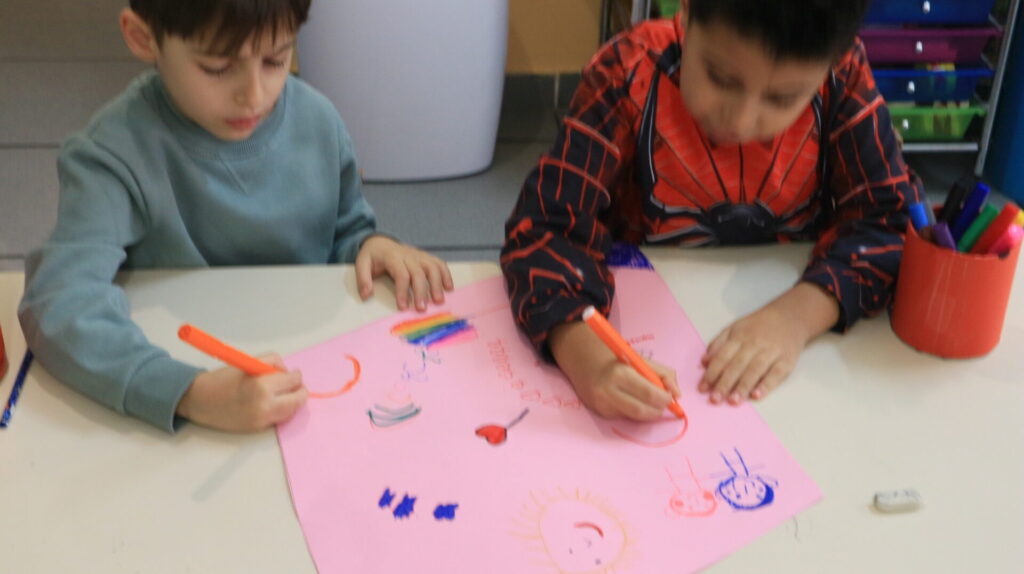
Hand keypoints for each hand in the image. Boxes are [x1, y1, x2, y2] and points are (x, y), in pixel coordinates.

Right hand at [176, 354, 307, 431]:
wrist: (200, 401)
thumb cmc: (222, 379)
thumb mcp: (249, 363)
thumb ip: (272, 364)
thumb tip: (287, 371)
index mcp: (262, 386)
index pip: (294, 380)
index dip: (295, 375)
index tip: (292, 373)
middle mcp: (265, 406)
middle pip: (299, 399)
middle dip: (299, 389)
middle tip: (292, 384)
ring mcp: (262, 420)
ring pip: (292, 411)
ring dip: (291, 401)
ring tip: (280, 393)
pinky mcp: (258, 429)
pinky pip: (279, 418)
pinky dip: (279, 410)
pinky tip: (270, 403)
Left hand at [355, 235, 453, 310]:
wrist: (381, 242)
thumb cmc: (373, 256)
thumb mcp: (361, 264)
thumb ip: (363, 279)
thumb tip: (366, 295)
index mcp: (393, 257)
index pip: (401, 275)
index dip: (403, 291)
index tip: (403, 307)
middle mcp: (409, 255)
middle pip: (419, 273)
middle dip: (421, 292)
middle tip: (422, 309)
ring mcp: (419, 255)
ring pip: (432, 267)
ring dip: (437, 284)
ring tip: (439, 300)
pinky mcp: (426, 257)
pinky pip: (439, 263)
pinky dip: (446, 274)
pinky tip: (449, 288)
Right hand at [550, 321, 680, 420]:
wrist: (582, 360)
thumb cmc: (615, 358)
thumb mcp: (639, 359)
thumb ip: (663, 374)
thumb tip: (677, 394)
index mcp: (621, 373)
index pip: (649, 394)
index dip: (665, 399)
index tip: (671, 397)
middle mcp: (609, 391)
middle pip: (642, 411)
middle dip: (658, 410)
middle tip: (664, 405)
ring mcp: (602, 404)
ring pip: (634, 417)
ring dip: (648, 412)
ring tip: (650, 402)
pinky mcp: (599, 412)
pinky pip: (624, 416)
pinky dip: (633, 411)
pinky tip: (630, 400)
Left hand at [700, 282, 838, 404]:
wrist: (790, 316)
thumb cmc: (758, 326)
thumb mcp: (735, 327)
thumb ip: (718, 344)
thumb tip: (704, 362)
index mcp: (739, 336)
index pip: (722, 357)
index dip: (711, 373)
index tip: (702, 388)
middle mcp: (754, 344)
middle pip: (737, 365)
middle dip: (724, 383)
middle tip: (714, 399)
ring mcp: (771, 352)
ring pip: (755, 370)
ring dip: (743, 386)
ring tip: (733, 401)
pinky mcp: (787, 360)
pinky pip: (776, 374)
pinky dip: (766, 385)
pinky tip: (757, 395)